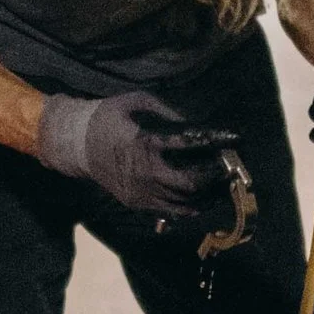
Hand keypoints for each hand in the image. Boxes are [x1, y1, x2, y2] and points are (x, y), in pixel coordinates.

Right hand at [37, 90, 237, 220]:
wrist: (77, 145)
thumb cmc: (111, 116)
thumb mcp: (140, 102)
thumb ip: (171, 114)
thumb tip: (201, 128)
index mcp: (145, 142)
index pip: (189, 144)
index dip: (216, 141)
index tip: (237, 137)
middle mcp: (144, 172)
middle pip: (191, 183)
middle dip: (216, 175)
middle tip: (231, 164)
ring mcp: (141, 193)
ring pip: (186, 203)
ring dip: (210, 193)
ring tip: (225, 181)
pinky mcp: (139, 204)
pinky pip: (174, 212)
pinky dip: (194, 206)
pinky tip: (207, 195)